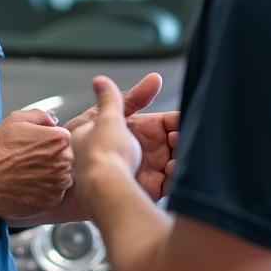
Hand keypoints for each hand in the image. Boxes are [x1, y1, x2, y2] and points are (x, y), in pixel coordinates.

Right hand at [0, 108, 72, 219]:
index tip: (35, 147)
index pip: (64, 138)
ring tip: (27, 174)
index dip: (48, 142)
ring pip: (61, 176)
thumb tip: (52, 122)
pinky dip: (44, 191)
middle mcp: (64, 161)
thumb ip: (41, 116)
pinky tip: (28, 186)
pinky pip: (54, 193)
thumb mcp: (16, 119)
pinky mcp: (52, 200)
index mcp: (59, 139)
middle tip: (29, 162)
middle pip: (65, 158)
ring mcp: (59, 183)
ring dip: (50, 175)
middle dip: (51, 159)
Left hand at [68, 73, 178, 201]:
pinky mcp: (151, 188)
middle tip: (181, 140)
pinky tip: (174, 171)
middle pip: (176, 141)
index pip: (168, 122)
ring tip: (179, 156)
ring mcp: (148, 169)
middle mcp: (144, 149)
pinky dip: (178, 177)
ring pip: (177, 160)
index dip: (178, 122)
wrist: (87, 191)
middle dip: (183, 139)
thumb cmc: (94, 156)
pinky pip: (173, 182)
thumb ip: (111, 99)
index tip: (182, 123)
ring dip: (182, 157)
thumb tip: (102, 79)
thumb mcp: (104, 120)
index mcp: (137, 129)